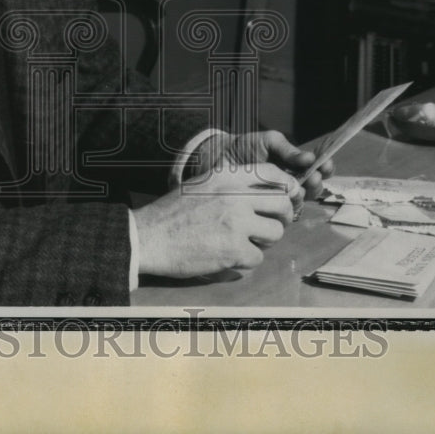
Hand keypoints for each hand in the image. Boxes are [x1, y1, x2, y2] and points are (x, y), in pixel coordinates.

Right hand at [134, 163, 299, 278]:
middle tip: (269, 225)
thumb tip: (269, 192)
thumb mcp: (202, 184)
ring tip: (243, 242)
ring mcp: (236, 222)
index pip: (273, 172)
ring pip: (275, 233)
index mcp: (227, 175)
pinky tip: (229, 257)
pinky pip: (258, 258)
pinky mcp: (234, 250)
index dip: (286, 186)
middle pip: (282, 203)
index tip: (285, 197)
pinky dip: (246, 261)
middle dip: (281, 217)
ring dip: (264, 241)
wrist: (149, 237)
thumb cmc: (173, 212)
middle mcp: (235, 195)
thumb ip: (232, 183)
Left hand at [189, 129, 334, 201]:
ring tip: (294, 189)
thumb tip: (310, 157)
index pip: (319, 168)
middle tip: (312, 178)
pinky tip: (279, 201)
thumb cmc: (245, 147)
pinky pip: (282, 214)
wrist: (218, 159)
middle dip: (316, 183)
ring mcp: (280, 197)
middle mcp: (292, 182)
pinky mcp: (267, 210)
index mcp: (295, 164)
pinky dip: (284, 207)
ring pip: (301, 202)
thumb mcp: (268, 141)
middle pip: (314, 188)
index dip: (326, 167)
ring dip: (301, 195)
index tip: (325, 165)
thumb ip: (288, 149)